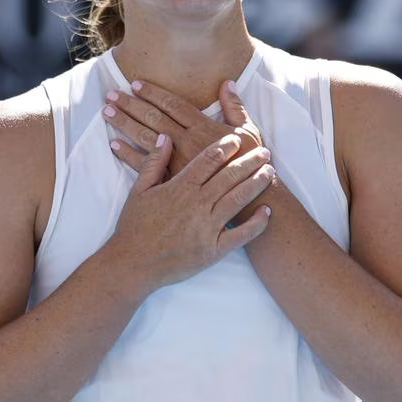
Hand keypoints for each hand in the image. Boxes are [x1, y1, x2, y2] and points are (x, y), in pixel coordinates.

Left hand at [103, 79, 262, 176]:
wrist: (250, 200)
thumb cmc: (251, 165)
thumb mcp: (248, 132)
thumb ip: (235, 107)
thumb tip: (226, 83)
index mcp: (204, 128)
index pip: (173, 105)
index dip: (153, 93)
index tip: (135, 84)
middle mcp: (188, 142)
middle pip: (154, 118)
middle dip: (131, 104)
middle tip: (111, 94)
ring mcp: (178, 162)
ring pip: (146, 138)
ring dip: (125, 124)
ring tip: (107, 112)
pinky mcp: (172, 181)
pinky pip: (145, 167)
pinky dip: (128, 155)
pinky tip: (114, 145)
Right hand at [110, 132, 273, 291]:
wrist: (132, 264)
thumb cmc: (134, 227)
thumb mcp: (138, 190)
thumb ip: (153, 162)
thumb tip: (164, 136)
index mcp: (180, 188)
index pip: (209, 160)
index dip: (226, 147)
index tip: (237, 140)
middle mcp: (197, 204)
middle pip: (229, 176)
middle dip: (249, 161)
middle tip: (264, 152)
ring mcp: (207, 227)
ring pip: (238, 199)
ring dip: (256, 183)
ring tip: (269, 171)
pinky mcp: (214, 250)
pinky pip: (241, 235)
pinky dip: (257, 223)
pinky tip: (267, 211)